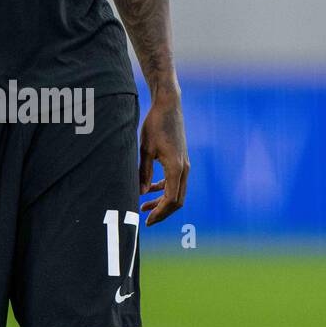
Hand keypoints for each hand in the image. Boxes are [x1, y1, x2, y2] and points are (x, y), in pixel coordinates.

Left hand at [139, 93, 188, 225]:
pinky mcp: (181, 160)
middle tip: (145, 219)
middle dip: (162, 212)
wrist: (168, 106)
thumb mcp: (145, 150)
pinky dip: (164, 189)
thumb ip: (143, 173)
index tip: (146, 221)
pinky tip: (150, 190)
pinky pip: (175, 182)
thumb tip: (141, 193)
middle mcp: (184, 169)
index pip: (171, 200)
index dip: (159, 213)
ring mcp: (184, 165)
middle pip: (177, 200)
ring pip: (176, 192)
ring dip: (162, 202)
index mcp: (176, 168)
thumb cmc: (155, 125)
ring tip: (143, 207)